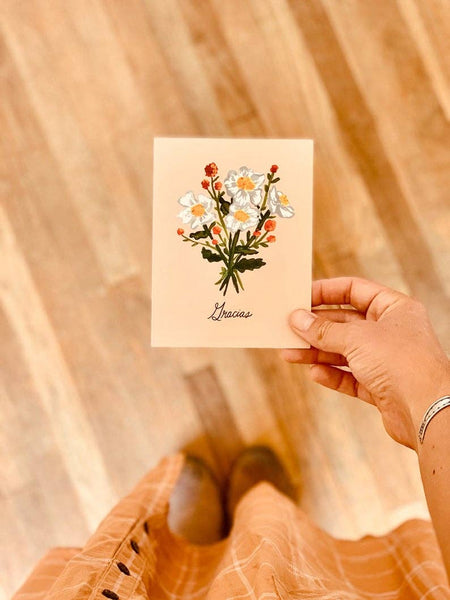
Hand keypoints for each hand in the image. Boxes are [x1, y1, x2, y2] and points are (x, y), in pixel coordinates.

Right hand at [281, 277, 449, 449]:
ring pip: (344, 352)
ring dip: (316, 352)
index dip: (326, 292)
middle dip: (316, 327)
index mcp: (395, 309)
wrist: (428, 410)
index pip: (355, 290)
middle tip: (288, 328)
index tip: (301, 297)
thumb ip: (324, 330)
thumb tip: (297, 319)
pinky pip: (350, 377)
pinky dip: (331, 375)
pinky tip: (313, 373)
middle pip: (345, 323)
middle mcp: (392, 332)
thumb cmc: (403, 363)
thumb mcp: (356, 338)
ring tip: (289, 353)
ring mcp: (387, 360)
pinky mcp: (381, 387)